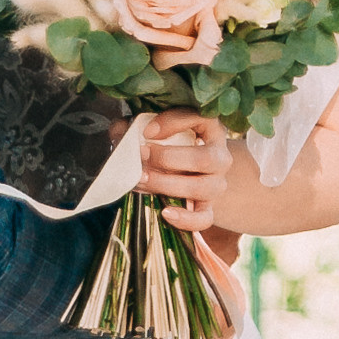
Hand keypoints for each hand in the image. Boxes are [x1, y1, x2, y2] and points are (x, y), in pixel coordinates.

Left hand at [140, 110, 231, 232]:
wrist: (193, 172)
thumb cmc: (171, 144)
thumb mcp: (154, 129)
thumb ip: (134, 126)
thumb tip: (119, 133)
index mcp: (210, 129)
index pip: (201, 119)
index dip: (174, 123)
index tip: (147, 131)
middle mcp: (219, 156)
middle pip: (205, 159)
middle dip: (168, 158)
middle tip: (141, 155)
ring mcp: (216, 183)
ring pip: (203, 188)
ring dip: (167, 184)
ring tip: (141, 180)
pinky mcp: (209, 207)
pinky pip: (204, 218)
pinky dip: (185, 219)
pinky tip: (165, 213)